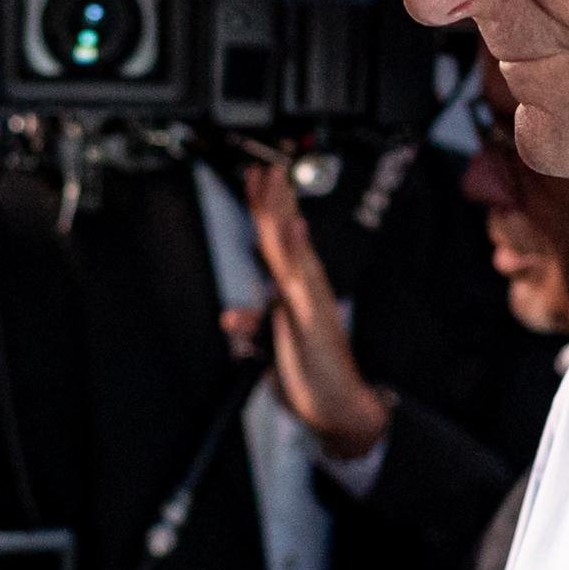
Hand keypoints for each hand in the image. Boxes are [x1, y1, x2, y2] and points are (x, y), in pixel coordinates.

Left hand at [241, 161, 389, 463]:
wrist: (338, 406)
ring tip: (275, 180)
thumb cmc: (311, 374)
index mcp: (296, 287)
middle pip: (283, 232)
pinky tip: (294, 227)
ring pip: (289, 246)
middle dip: (273, 196)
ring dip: (281, 211)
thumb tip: (230, 316)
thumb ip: (253, 326)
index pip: (276, 239)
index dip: (265, 207)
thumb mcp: (272, 347)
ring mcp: (309, 297)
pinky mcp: (312, 315)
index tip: (256, 177)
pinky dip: (298, 250)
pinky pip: (301, 277)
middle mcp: (305, 285)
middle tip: (266, 162)